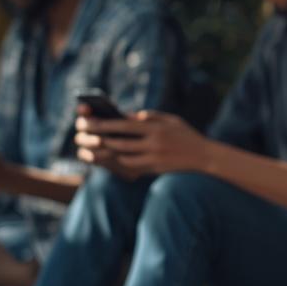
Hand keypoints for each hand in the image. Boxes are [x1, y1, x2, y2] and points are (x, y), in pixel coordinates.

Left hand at [77, 111, 209, 175]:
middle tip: (81, 137)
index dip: (102, 123)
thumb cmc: (186, 135)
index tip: (86, 122)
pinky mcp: (155, 168)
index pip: (122, 124)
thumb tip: (127, 116)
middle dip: (97, 139)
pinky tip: (108, 158)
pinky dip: (117, 162)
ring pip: (121, 156)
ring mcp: (154, 157)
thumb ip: (150, 117)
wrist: (205, 156)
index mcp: (156, 127)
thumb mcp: (171, 120)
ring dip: (103, 153)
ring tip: (89, 149)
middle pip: (118, 142)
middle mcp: (153, 142)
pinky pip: (130, 166)